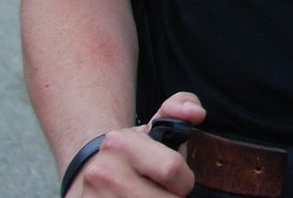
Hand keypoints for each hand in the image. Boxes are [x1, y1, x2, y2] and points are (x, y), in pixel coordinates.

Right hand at [67, 93, 203, 196]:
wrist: (93, 173)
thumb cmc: (136, 151)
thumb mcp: (157, 123)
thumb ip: (181, 107)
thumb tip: (197, 113)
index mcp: (120, 142)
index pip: (171, 169)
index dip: (184, 180)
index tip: (179, 179)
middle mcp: (101, 172)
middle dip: (171, 197)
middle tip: (164, 191)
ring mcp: (93, 197)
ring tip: (149, 195)